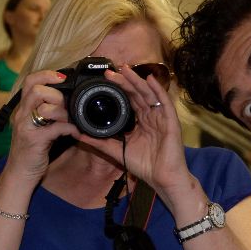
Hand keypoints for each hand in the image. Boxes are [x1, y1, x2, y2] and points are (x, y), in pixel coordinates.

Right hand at [6, 69, 80, 180]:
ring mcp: (26, 127)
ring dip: (63, 110)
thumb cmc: (31, 150)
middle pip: (36, 89)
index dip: (46, 74)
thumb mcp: (36, 127)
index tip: (62, 77)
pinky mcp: (35, 141)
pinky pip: (56, 128)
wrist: (20, 174)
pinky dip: (70, 128)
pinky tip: (77, 132)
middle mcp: (21, 115)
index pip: (30, 81)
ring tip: (73, 117)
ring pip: (44, 106)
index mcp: (23, 109)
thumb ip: (47, 112)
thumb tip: (67, 101)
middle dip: (57, 93)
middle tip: (68, 104)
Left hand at [77, 66, 191, 196]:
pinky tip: (150, 80)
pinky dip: (158, 91)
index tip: (106, 79)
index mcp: (141, 122)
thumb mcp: (118, 151)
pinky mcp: (171, 122)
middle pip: (137, 94)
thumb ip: (100, 142)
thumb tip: (79, 135)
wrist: (162, 180)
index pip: (130, 100)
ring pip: (149, 94)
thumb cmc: (145, 166)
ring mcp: (161, 118)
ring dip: (137, 81)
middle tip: (110, 71)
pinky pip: (165, 103)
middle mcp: (151, 117)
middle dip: (125, 81)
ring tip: (125, 69)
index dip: (119, 88)